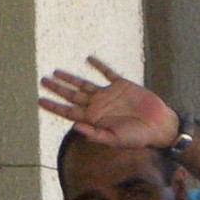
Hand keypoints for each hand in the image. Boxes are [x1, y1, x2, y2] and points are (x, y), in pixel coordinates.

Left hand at [39, 56, 178, 150]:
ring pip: (84, 84)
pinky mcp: (122, 85)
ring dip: (70, 78)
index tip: (39, 100)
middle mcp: (98, 105)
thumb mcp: (115, 140)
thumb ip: (95, 134)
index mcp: (94, 118)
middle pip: (72, 95)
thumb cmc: (137, 138)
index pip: (69, 111)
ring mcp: (109, 95)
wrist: (160, 127)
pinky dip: (98, 66)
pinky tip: (89, 59)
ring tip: (56, 71)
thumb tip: (74, 127)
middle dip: (57, 88)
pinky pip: (107, 73)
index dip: (54, 106)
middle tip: (42, 80)